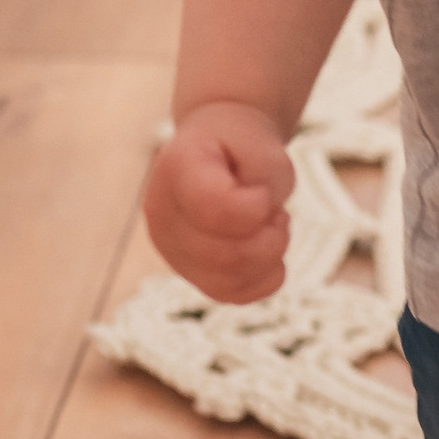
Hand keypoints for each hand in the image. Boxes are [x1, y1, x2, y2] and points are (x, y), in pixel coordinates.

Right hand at [144, 100, 296, 301]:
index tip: (263, 192)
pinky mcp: (190, 273)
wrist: (219, 146)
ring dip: (268, 257)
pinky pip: (232, 295)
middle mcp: (162, 216)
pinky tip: (267, 251)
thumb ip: (267, 176)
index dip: (256, 207)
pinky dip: (263, 279)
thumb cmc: (241, 144)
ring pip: (226, 282)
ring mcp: (171, 250)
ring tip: (271, 227)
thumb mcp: (264, 144)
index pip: (214, 210)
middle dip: (270, 236)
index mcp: (175, 170)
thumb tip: (259, 221)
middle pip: (222, 255)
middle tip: (276, 211)